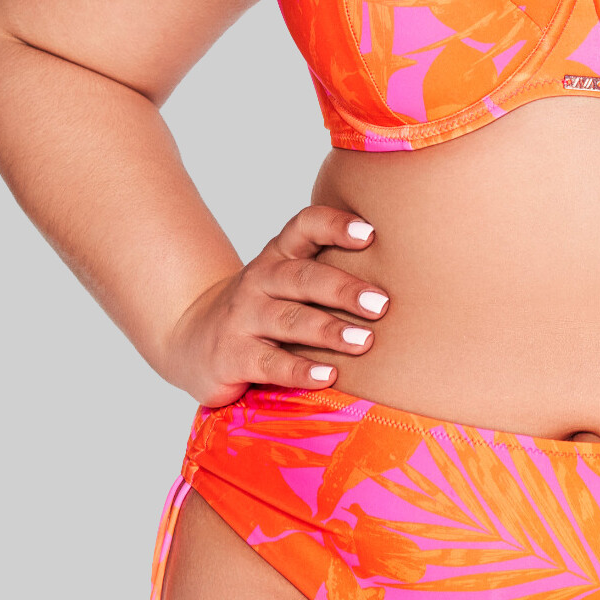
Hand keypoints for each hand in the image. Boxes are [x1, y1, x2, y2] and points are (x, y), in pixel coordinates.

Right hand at [162, 205, 386, 407]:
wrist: (192, 340)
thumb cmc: (263, 309)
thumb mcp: (288, 283)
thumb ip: (330, 273)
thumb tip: (408, 274)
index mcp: (279, 256)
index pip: (304, 226)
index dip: (334, 225)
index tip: (369, 233)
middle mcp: (260, 281)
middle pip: (303, 277)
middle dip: (344, 289)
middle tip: (382, 304)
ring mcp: (243, 317)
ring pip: (289, 319)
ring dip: (329, 330)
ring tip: (364, 341)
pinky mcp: (233, 355)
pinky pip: (270, 362)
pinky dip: (300, 369)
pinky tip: (328, 374)